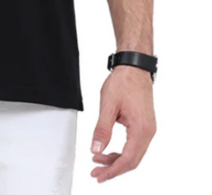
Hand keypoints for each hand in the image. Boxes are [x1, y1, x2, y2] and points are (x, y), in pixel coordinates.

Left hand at [90, 65, 156, 182]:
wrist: (134, 68)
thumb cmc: (123, 82)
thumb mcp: (108, 105)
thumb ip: (102, 129)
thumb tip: (96, 148)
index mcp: (141, 129)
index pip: (127, 159)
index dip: (112, 170)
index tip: (99, 175)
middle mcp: (148, 132)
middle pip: (132, 161)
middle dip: (113, 169)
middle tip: (96, 173)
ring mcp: (148, 129)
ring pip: (134, 154)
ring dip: (117, 161)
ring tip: (99, 162)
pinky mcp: (144, 125)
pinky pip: (135, 145)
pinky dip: (122, 152)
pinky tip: (109, 151)